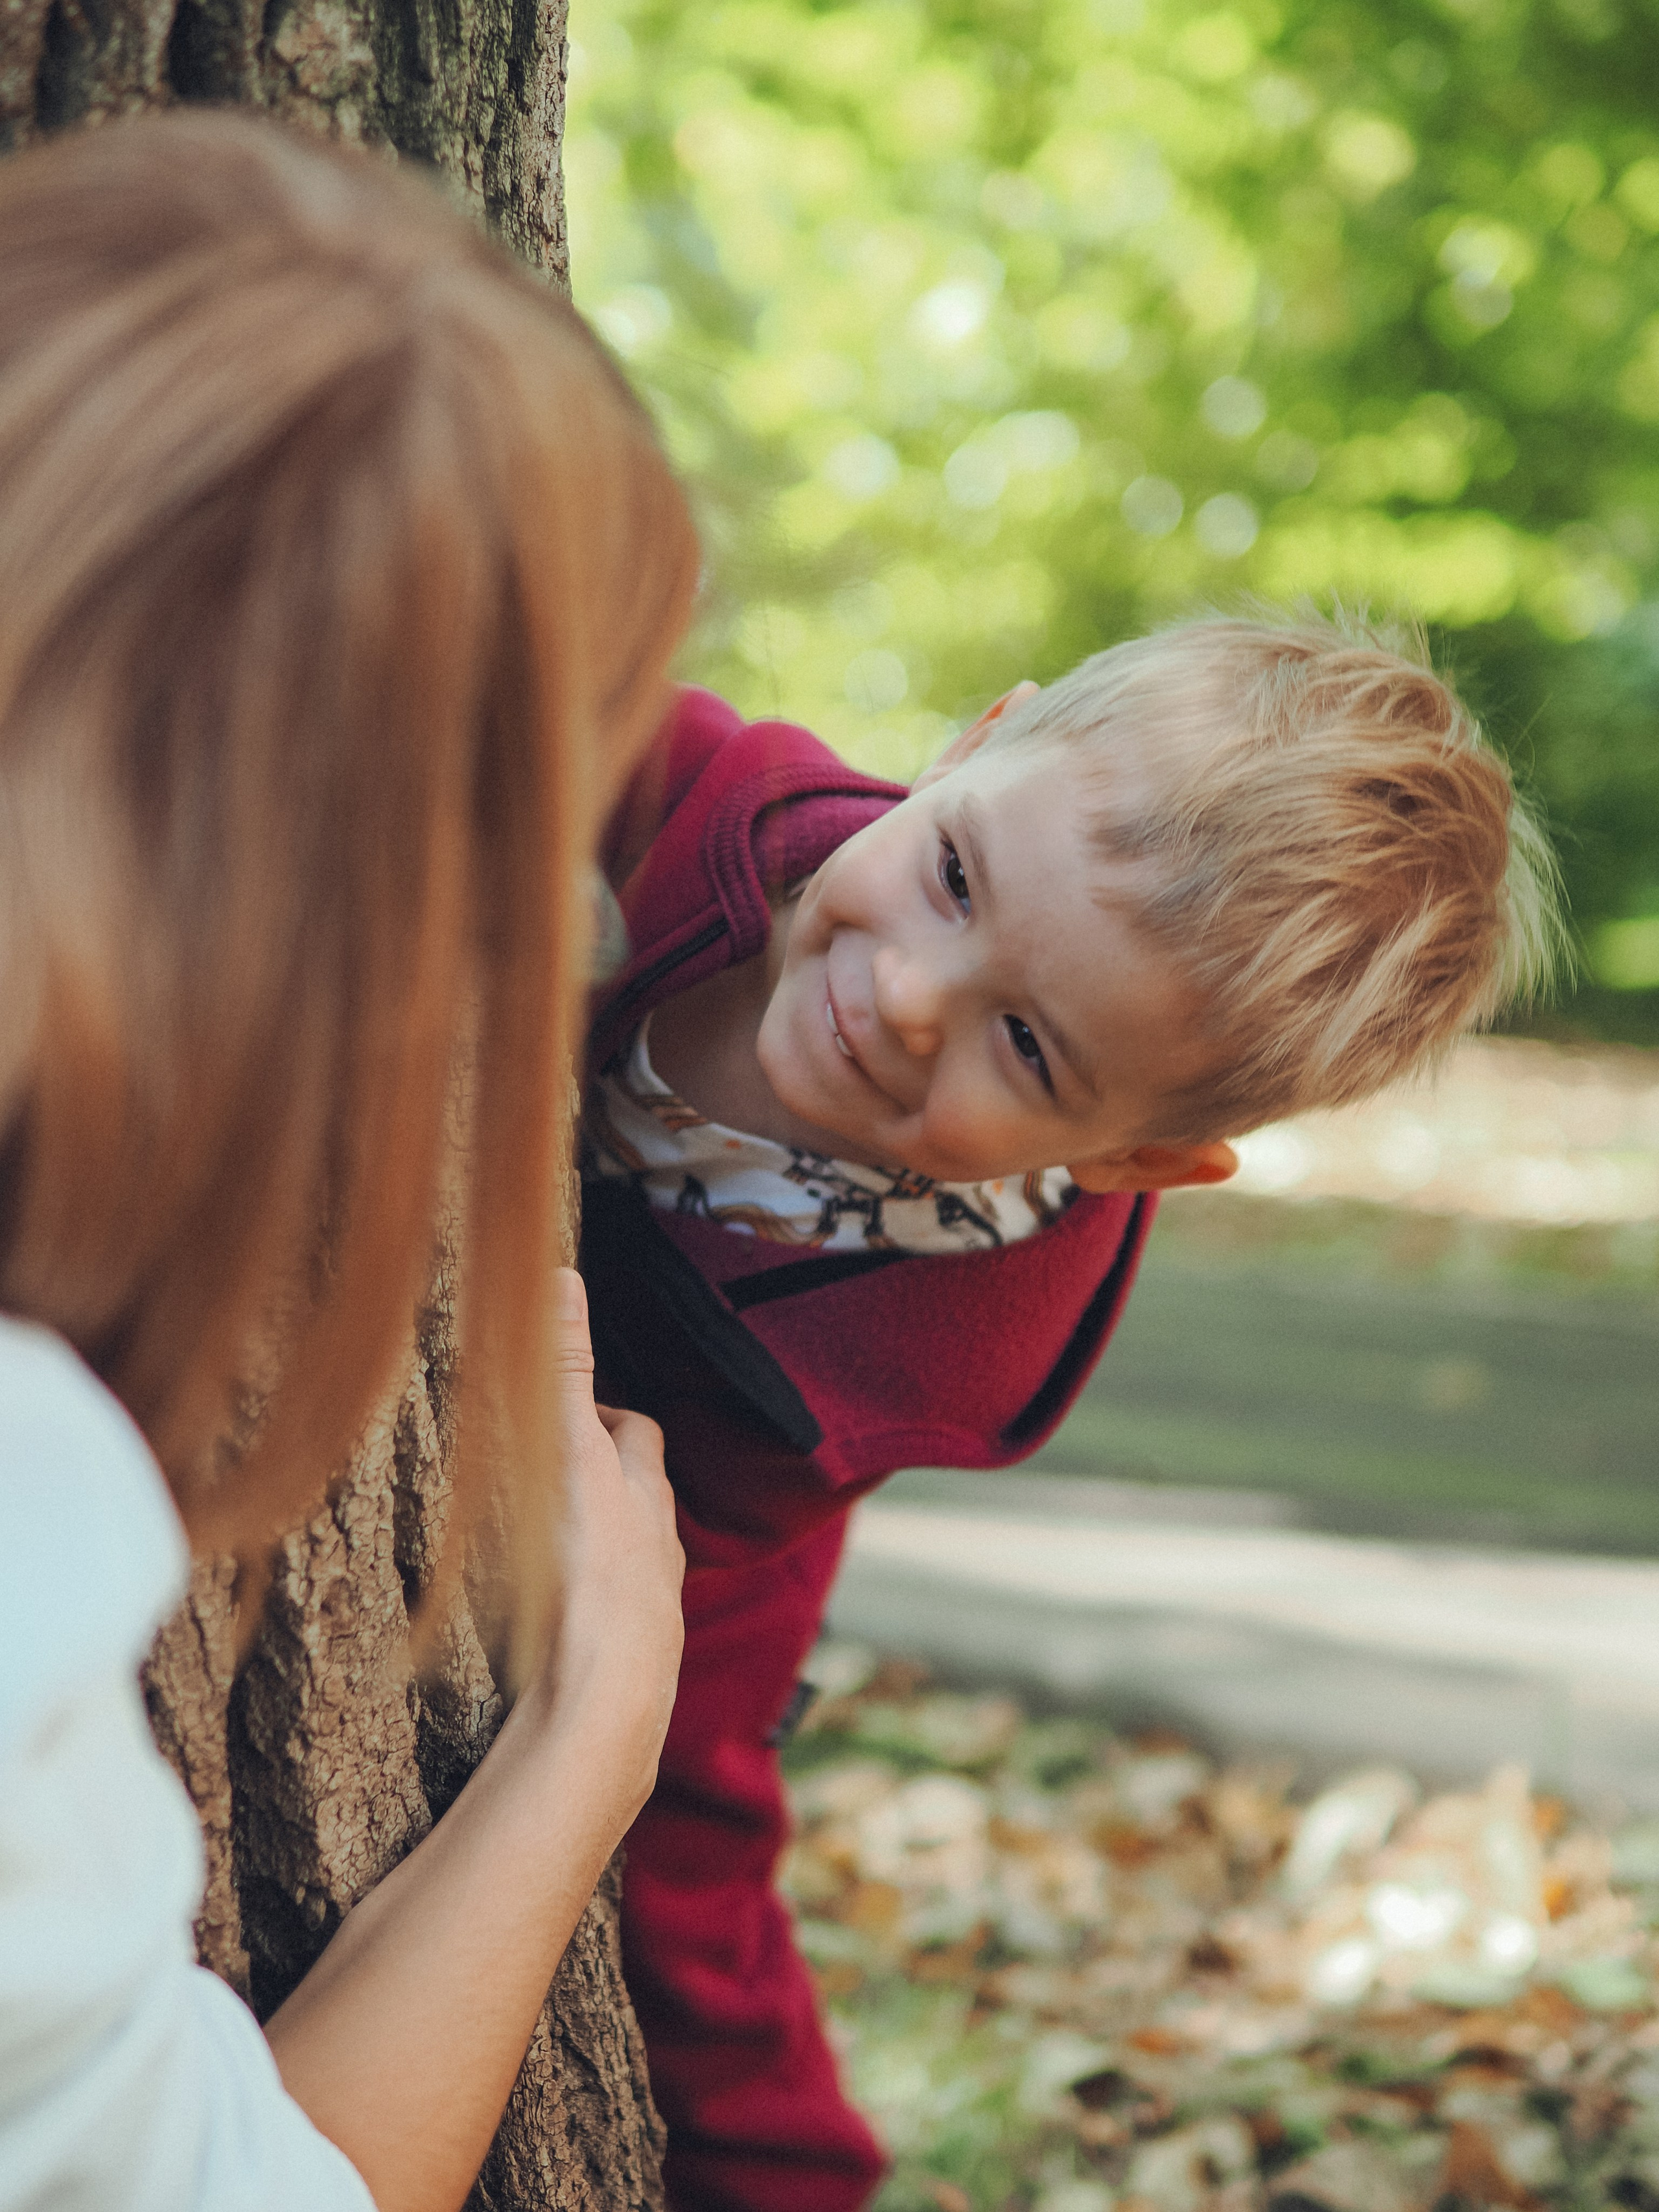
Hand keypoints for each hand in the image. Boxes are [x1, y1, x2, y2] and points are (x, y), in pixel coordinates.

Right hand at [533, 1269, 684, 1820]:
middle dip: (610, 1484)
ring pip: (631, 1570)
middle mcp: (659, 1558)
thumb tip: (563, 1277)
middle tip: (556, 1477)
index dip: (610, 1416)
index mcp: (645, 1501)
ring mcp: (647, 1620)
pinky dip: (584, 1617)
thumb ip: (564, 1370)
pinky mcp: (623, 1675)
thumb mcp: (570, 1456)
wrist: (604, 1702)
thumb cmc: (589, 1572)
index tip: (575, 1410)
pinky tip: (549, 1630)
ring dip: (599, 1554)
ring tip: (546, 1552)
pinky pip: (607, 1631)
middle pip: (644, 1504)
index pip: (640, 1436)